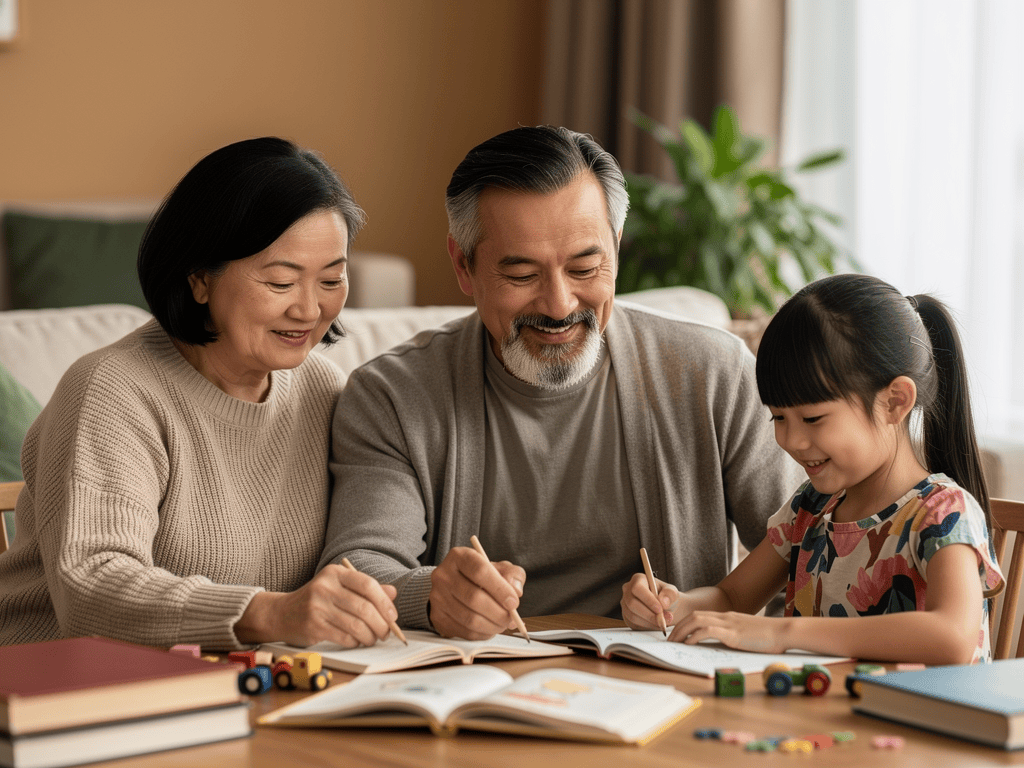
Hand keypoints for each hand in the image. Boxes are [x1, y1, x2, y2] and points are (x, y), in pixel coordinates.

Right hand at [236, 564, 398, 647]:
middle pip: (364, 607)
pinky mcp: (313, 626)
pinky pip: (344, 637)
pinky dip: (355, 641)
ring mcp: (317, 607)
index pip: (367, 584)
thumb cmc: (317, 600)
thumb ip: (366, 589)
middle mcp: (325, 587)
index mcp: (335, 573)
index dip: (384, 602)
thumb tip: (393, 593)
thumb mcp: (339, 587)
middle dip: (381, 624)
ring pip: (356, 625)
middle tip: (386, 633)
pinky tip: (356, 641)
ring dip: (370, 636)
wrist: (281, 613)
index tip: (393, 616)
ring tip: (372, 638)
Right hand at [428, 546, 524, 639]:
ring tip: (503, 624)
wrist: (456, 585)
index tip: (513, 602)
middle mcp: (444, 575)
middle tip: (511, 618)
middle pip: (474, 598)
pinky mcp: (438, 617)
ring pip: (469, 618)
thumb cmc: (481, 576)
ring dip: (492, 626)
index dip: (500, 589)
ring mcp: (437, 597)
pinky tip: (490, 628)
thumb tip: (515, 591)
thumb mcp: (499, 568)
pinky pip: (464, 631)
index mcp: (459, 557)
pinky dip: (482, 634)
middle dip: (498, 612)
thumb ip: (512, 575)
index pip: (480, 571)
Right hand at [621, 572, 683, 629]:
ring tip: (663, 623)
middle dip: (649, 614)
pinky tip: (656, 625)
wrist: (665, 608)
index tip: (660, 609)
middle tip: (663, 620)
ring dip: (649, 622)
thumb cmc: (666, 597)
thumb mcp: (672, 592)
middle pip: (632, 603)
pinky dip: (646, 626)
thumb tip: (663, 602)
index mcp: (638, 579)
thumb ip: (670, 594)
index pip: (637, 588)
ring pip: (632, 616)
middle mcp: (628, 591)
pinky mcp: (626, 617)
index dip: (648, 600)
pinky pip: (633, 624)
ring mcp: (625, 604)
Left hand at [668, 610, 785, 652]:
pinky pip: (708, 630)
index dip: (685, 623)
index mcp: (727, 617)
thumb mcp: (745, 634)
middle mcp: (725, 617)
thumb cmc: (768, 637)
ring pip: (696, 620)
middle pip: (693, 616)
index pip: (699, 615)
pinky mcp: (733, 633)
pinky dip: (695, 636)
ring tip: (673, 643)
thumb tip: (719, 645)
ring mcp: (729, 623)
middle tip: (669, 639)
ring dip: (682, 631)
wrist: (784, 632)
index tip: (676, 634)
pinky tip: (688, 643)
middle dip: (678, 627)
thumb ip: (732, 636)